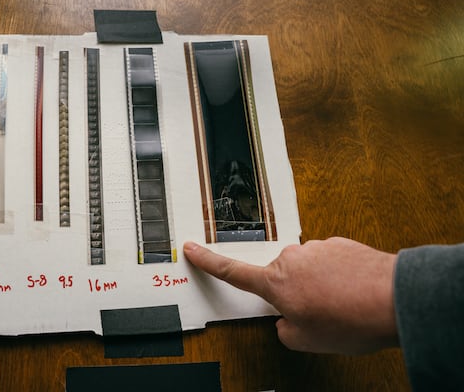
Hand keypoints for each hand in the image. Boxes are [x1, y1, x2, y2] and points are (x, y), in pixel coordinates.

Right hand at [183, 237, 398, 353]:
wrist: (393, 298)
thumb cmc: (349, 320)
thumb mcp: (307, 340)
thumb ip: (285, 330)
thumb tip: (286, 321)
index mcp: (275, 282)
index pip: (231, 271)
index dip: (207, 261)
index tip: (191, 248)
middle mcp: (291, 259)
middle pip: (279, 278)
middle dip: (292, 293)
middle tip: (315, 312)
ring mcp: (316, 248)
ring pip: (306, 270)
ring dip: (317, 286)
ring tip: (340, 304)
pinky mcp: (338, 243)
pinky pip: (328, 262)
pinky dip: (336, 277)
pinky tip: (352, 292)